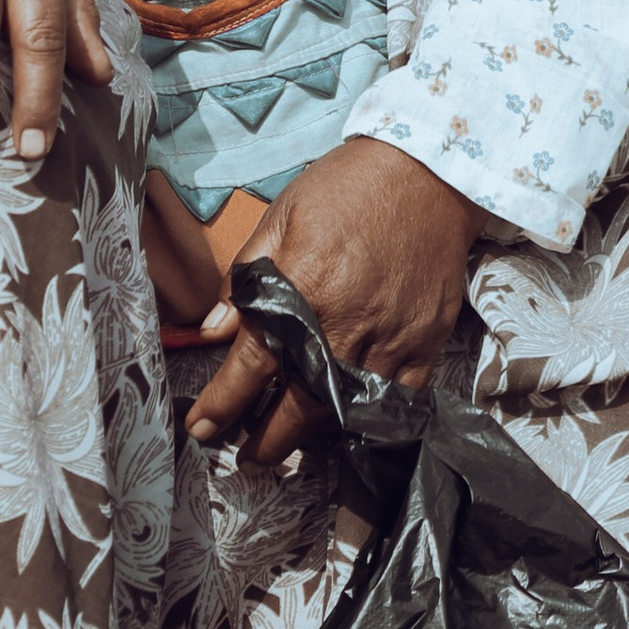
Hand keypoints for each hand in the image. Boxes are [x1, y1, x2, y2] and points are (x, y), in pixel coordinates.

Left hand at [186, 138, 484, 470]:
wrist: (428, 172)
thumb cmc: (346, 188)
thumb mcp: (281, 217)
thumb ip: (245, 277)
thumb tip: (211, 329)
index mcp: (301, 292)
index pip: (250, 367)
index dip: (221, 405)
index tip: (201, 428)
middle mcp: (344, 327)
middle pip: (297, 407)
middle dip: (267, 441)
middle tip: (247, 456)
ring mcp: (389, 341)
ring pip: (344, 411)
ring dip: (313, 434)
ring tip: (289, 441)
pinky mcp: (425, 345)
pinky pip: (394, 401)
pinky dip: (367, 416)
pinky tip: (346, 417)